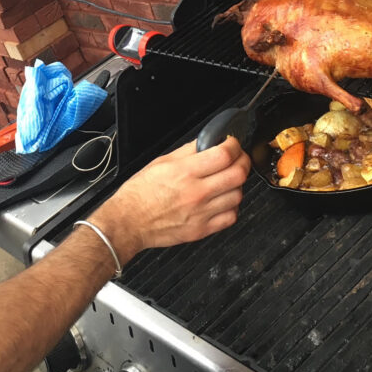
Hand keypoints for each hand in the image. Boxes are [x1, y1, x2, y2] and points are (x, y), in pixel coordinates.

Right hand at [92, 136, 248, 262]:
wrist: (129, 221)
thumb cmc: (140, 193)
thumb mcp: (161, 162)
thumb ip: (188, 151)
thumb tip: (208, 142)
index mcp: (185, 172)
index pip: (224, 154)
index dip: (234, 145)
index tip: (232, 143)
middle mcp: (196, 192)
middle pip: (238, 174)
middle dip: (242, 161)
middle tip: (238, 159)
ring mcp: (201, 213)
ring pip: (238, 195)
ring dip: (237, 184)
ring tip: (228, 180)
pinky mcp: (202, 229)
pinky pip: (231, 217)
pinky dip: (231, 206)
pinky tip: (223, 200)